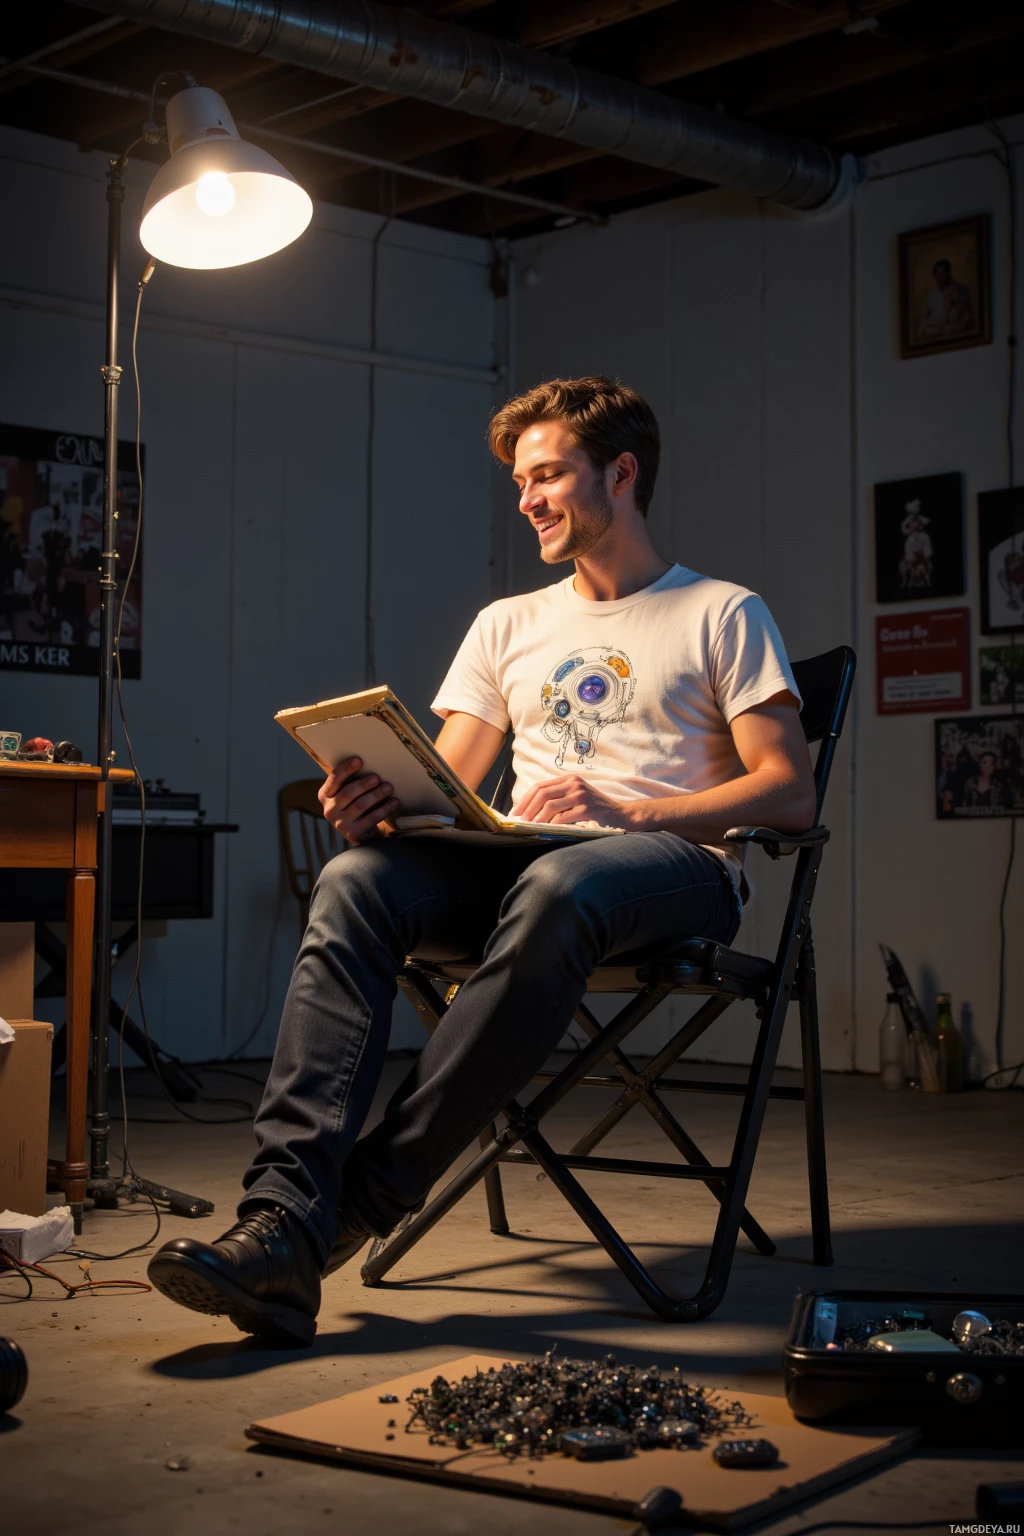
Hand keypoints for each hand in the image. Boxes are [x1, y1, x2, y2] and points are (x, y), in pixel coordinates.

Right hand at [319, 757, 399, 843]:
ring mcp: (340, 824)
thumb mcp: (350, 793)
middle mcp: (329, 810)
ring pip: (360, 805)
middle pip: (347, 793)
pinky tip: (394, 802)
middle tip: (377, 777)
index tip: (359, 760)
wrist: (362, 832)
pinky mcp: (353, 833)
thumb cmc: (356, 804)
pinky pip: (371, 819)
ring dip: (376, 795)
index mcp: (325, 795)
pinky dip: (384, 809)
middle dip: (363, 784)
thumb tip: (371, 763)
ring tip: (389, 787)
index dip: (346, 769)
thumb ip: (352, 780)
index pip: (334, 779)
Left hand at [512, 774, 632, 827]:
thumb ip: (558, 798)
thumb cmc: (595, 808)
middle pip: (542, 794)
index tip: (516, 811)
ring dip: (537, 817)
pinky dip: (552, 824)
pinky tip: (547, 829)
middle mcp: (574, 784)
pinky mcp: (586, 809)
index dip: (525, 799)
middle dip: (528, 808)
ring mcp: (581, 795)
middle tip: (520, 820)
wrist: (620, 814)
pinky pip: (563, 817)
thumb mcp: (576, 796)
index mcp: (569, 779)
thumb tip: (530, 811)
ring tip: (531, 826)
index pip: (540, 786)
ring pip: (550, 805)